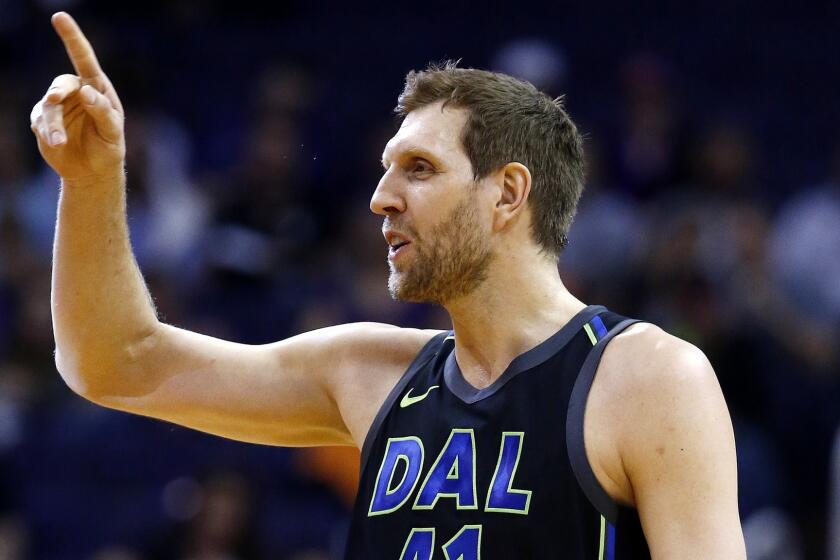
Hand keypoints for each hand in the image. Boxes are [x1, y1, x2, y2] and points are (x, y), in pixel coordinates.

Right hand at [30, 12, 125, 181]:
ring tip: (59, 141)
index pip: (84, 60)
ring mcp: (58, 106)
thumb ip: (102, 111)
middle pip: (62, 83)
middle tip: (55, 99)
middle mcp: (76, 93)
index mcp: (97, 89)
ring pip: (48, 106)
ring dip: (52, 123)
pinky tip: (57, 144)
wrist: (92, 172)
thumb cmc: (108, 148)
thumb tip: (85, 92)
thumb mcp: (112, 132)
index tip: (59, 16)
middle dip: (58, 91)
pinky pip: (39, 121)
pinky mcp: (43, 120)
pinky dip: (47, 132)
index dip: (72, 38)